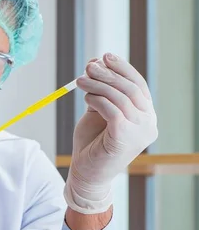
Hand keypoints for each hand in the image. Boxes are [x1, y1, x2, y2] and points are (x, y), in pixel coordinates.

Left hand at [64, 53, 157, 213]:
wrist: (86, 174)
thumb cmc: (92, 144)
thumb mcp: (97, 113)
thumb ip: (100, 91)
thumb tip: (95, 61)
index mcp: (146, 115)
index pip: (138, 85)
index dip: (122, 68)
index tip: (104, 56)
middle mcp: (149, 123)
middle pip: (130, 89)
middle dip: (108, 74)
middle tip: (89, 66)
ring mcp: (140, 131)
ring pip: (121, 98)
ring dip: (99, 85)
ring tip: (80, 80)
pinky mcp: (125, 137)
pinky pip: (112, 110)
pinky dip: (97, 99)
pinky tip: (86, 98)